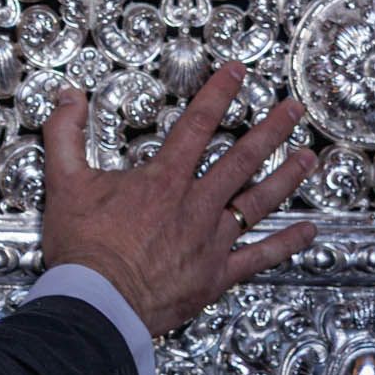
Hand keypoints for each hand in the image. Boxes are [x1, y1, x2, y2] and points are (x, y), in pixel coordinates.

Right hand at [39, 63, 315, 337]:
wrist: (98, 302)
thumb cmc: (83, 246)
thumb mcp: (65, 181)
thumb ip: (65, 134)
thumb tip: (68, 96)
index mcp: (163, 180)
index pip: (197, 125)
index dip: (219, 94)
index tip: (238, 73)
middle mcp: (196, 205)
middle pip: (242, 159)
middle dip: (271, 130)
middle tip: (293, 110)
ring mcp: (212, 241)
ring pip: (258, 202)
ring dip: (287, 177)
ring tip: (308, 158)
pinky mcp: (217, 275)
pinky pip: (260, 257)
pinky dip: (287, 244)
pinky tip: (309, 232)